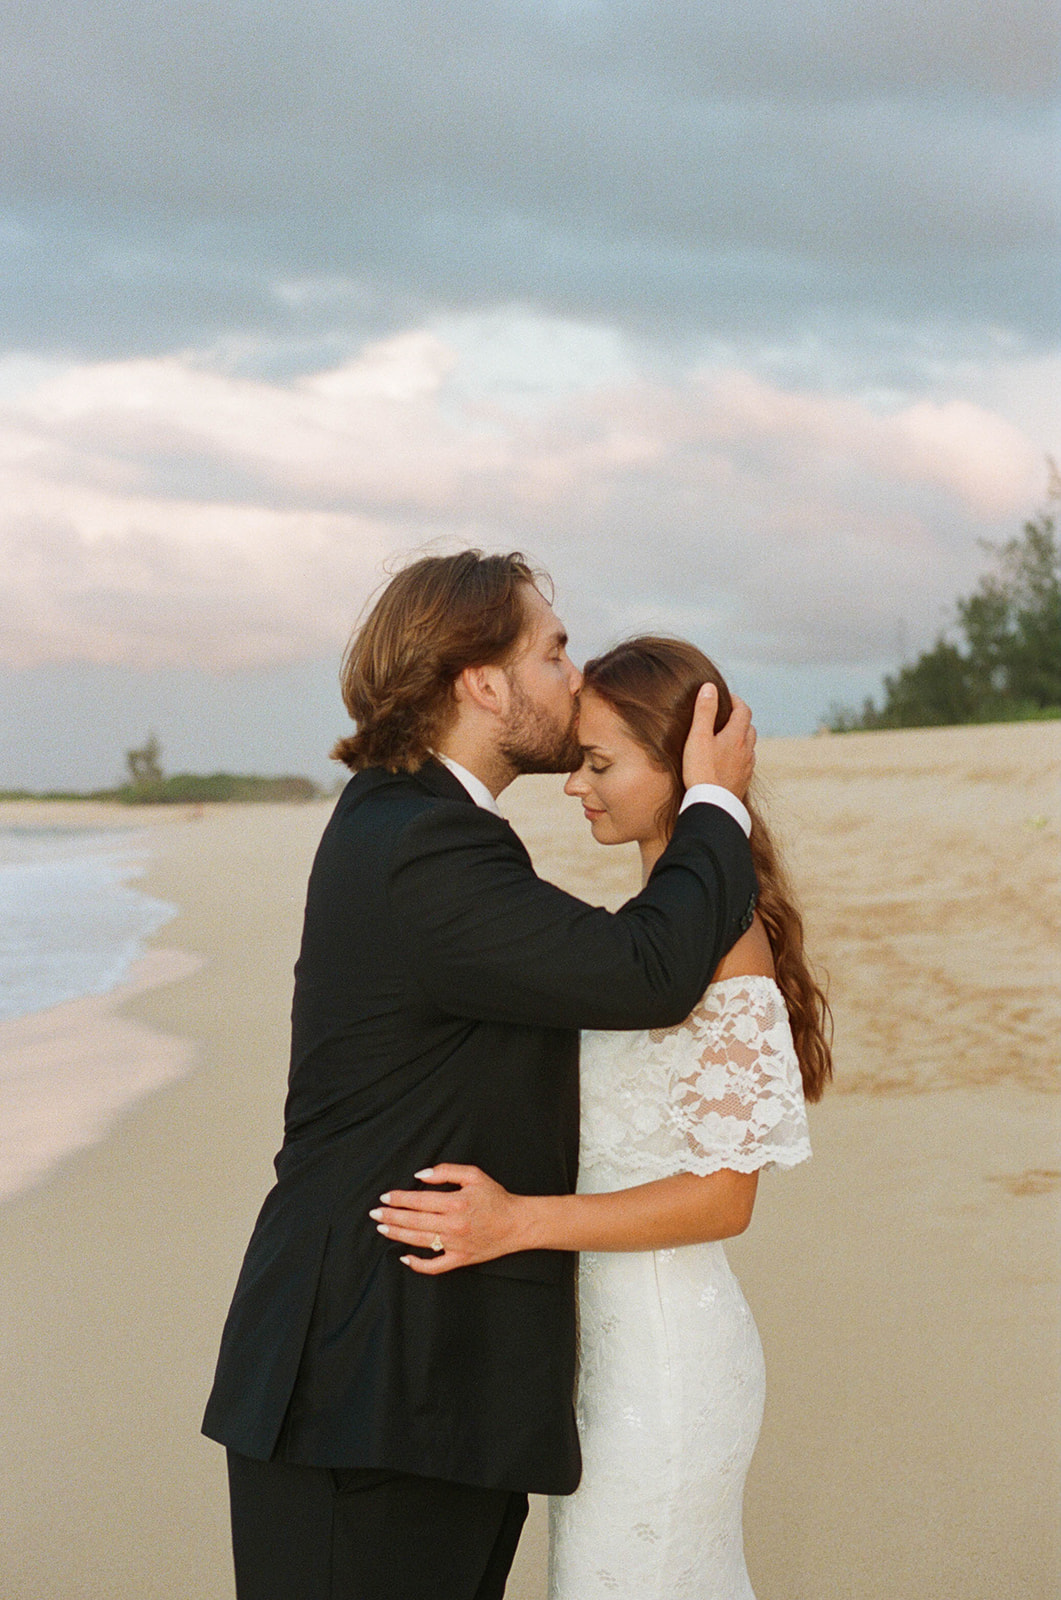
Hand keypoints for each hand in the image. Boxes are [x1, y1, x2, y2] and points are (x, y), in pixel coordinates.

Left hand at [369, 1164, 526, 1275]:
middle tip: (375, 1213)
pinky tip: (404, 1258)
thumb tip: (420, 1176)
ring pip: (419, 1241)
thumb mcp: (474, 1175)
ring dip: (398, 1234)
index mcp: (455, 1203)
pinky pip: (435, 1266)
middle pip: (414, 1221)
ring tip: (382, 1228)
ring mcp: (455, 1244)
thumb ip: (446, 1172)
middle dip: (391, 1216)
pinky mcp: (460, 1259)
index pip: (418, 1200)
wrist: (518, 1223)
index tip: (385, 1197)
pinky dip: (418, 1264)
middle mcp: (452, 1225)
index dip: (399, 1199)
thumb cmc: (496, 1197)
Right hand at [681, 685, 755, 797]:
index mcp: (737, 736)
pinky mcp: (743, 781)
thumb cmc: (702, 770)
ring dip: (741, 738)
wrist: (712, 805)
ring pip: (749, 746)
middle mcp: (746, 750)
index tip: (726, 697)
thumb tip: (710, 687)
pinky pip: (746, 763)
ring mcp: (747, 767)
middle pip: (749, 728)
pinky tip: (729, 762)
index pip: (743, 710)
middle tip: (726, 716)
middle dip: (740, 718)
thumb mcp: (698, 737)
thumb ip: (704, 711)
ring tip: (727, 738)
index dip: (736, 701)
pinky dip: (740, 756)